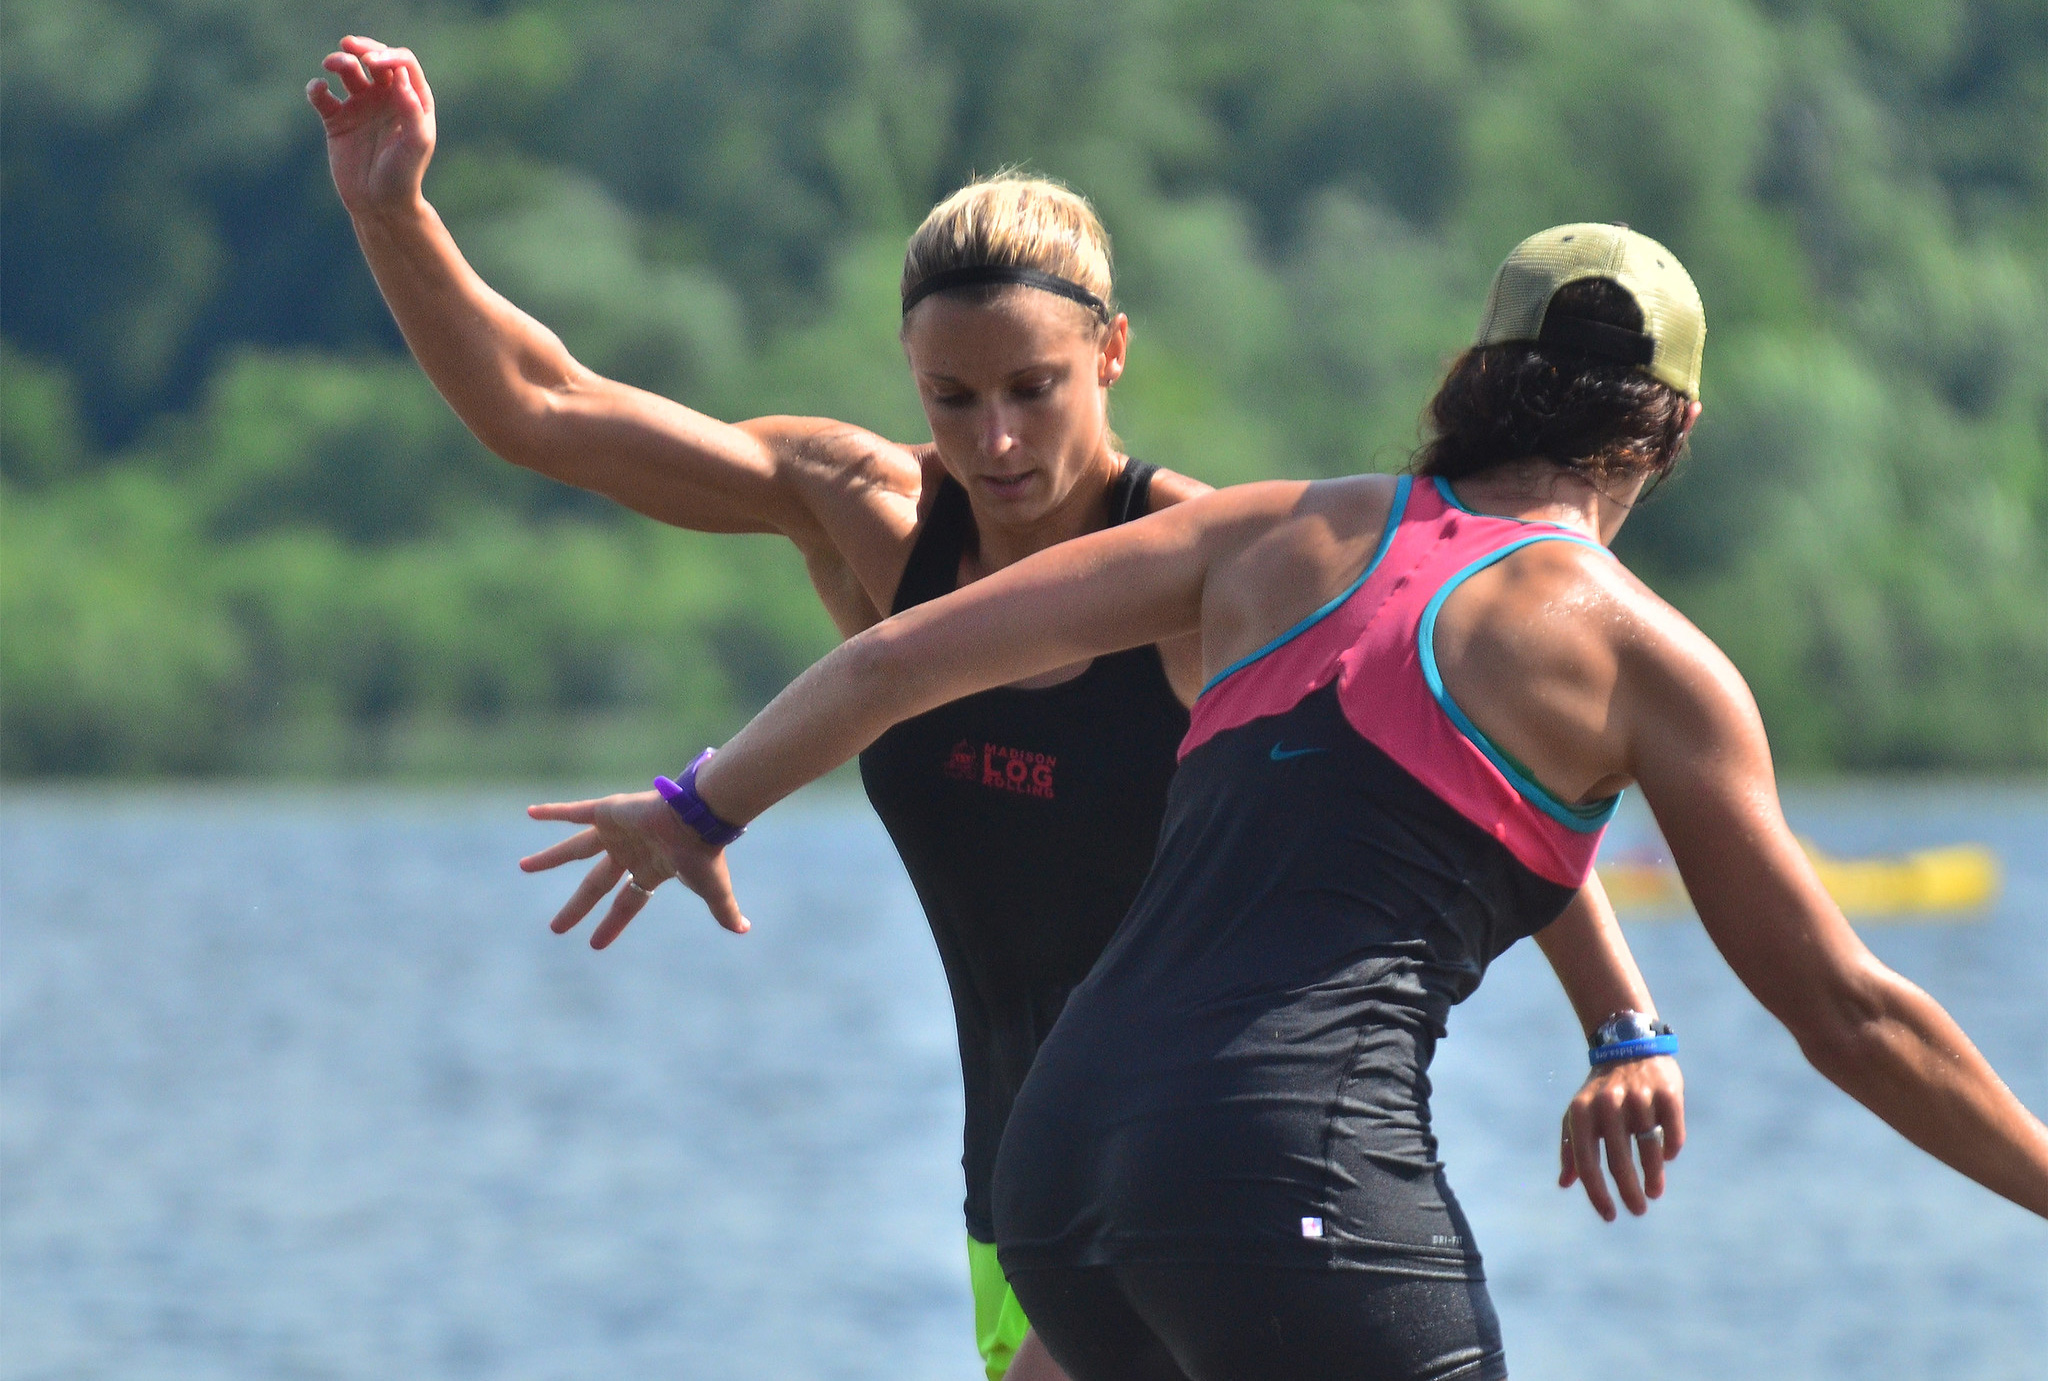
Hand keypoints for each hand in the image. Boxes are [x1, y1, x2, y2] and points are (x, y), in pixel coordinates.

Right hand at [305, 36, 436, 216]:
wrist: (379, 204)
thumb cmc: (404, 175)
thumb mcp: (416, 144)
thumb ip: (412, 110)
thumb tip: (400, 77)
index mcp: (412, 100)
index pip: (403, 63)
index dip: (389, 55)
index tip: (374, 63)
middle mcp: (387, 98)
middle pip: (375, 59)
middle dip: (363, 48)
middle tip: (349, 45)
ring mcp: (361, 107)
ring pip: (348, 71)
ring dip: (339, 61)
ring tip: (331, 65)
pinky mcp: (337, 119)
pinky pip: (322, 96)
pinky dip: (316, 88)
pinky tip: (318, 90)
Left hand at [521, 791, 750, 947]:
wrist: (697, 817)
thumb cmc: (703, 854)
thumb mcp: (713, 890)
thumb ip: (725, 910)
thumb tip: (745, 930)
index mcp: (651, 870)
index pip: (628, 902)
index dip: (611, 923)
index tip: (594, 944)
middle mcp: (630, 852)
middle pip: (596, 884)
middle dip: (577, 906)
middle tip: (556, 928)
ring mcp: (616, 832)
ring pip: (576, 848)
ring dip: (549, 859)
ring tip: (523, 868)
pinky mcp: (607, 812)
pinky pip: (574, 812)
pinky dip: (552, 812)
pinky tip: (530, 813)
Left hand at [1559, 1055, 1684, 1220]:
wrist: (1627, 1045)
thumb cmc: (1599, 1092)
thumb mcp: (1578, 1114)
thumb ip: (1571, 1147)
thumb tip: (1565, 1183)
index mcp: (1582, 1113)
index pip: (1588, 1163)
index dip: (1598, 1194)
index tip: (1610, 1216)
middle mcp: (1608, 1105)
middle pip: (1620, 1162)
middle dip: (1629, 1192)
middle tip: (1638, 1210)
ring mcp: (1639, 1097)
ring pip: (1649, 1150)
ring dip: (1653, 1177)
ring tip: (1654, 1192)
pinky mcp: (1667, 1092)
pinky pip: (1673, 1132)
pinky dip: (1671, 1149)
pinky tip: (1666, 1157)